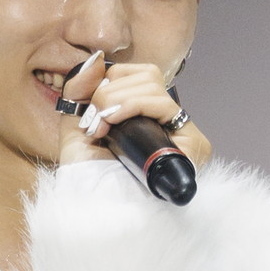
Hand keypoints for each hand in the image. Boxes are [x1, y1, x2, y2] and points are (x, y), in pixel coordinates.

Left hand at [55, 51, 211, 170]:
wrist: (97, 212)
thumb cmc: (88, 181)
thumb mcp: (76, 130)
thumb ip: (80, 91)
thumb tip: (95, 58)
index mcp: (146, 119)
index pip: (140, 74)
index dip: (112, 78)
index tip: (89, 106)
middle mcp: (168, 125)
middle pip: (149, 76)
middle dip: (110, 91)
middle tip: (92, 120)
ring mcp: (183, 136)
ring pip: (155, 87)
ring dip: (117, 99)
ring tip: (100, 126)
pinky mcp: (193, 147)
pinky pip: (164, 106)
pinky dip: (133, 105)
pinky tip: (113, 122)